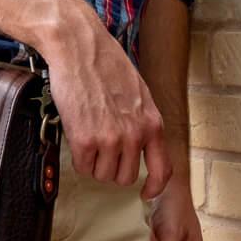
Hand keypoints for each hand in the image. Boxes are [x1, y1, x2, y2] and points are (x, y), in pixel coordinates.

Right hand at [42, 6, 172, 198]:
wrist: (79, 48)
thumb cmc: (105, 64)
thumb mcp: (138, 94)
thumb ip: (141, 121)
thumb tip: (138, 143)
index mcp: (153, 123)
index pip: (163, 170)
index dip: (154, 186)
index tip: (145, 192)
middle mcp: (135, 135)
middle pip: (125, 177)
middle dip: (112, 169)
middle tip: (101, 151)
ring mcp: (110, 139)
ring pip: (102, 174)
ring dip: (93, 163)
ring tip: (88, 138)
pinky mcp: (84, 140)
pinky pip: (83, 167)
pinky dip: (78, 158)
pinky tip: (77, 137)